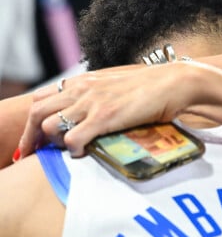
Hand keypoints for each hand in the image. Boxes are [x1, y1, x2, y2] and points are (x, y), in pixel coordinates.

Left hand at [18, 63, 202, 157]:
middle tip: (36, 155)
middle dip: (32, 137)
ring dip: (54, 142)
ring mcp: (92, 102)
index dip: (33, 121)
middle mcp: (82, 89)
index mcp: (84, 81)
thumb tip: (91, 114)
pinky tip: (85, 153)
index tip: (35, 139)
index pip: (41, 98)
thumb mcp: (118, 86)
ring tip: (69, 151)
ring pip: (48, 126)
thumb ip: (99, 95)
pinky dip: (74, 150)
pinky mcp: (105, 116)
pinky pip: (72, 138)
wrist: (175, 82)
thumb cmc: (152, 87)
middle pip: (36, 112)